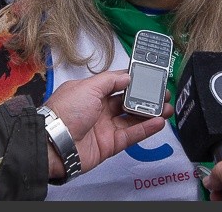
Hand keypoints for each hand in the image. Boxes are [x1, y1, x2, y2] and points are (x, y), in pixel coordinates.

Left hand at [43, 70, 171, 177]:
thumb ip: (110, 81)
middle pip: (127, 101)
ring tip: (167, 108)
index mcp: (90, 92)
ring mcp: (105, 127)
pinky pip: (131, 135)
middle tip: (163, 94)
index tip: (151, 77)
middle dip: (146, 97)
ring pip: (133, 118)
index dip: (133, 80)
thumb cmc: (66, 111)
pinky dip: (146, 128)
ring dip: (151, 113)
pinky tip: (159, 121)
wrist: (54, 144)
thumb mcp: (87, 87)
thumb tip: (127, 76)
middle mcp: (98, 109)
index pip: (116, 83)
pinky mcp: (110, 144)